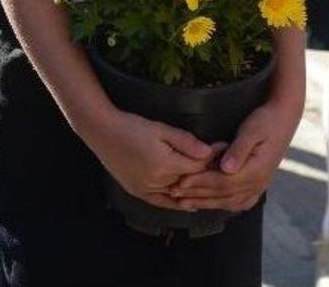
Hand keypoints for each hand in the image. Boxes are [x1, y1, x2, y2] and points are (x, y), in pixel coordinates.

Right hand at [84, 108, 215, 209]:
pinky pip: (162, 202)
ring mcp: (147, 190)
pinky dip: (176, 203)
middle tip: (223, 166)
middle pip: (190, 180)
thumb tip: (209, 152)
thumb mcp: (160, 128)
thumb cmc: (132, 126)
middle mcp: (157, 182)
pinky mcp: (138, 192)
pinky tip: (188, 204)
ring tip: (211, 183)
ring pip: (178, 193)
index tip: (225, 149)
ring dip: (193, 188)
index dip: (213, 158)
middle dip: (206, 172)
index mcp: (165, 165)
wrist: (103, 132)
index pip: (197, 166)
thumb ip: (185, 141)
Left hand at [169, 100, 299, 211]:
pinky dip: (222, 204)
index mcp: (256, 170)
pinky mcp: (258, 183)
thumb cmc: (265, 120)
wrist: (284, 118)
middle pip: (223, 195)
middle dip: (197, 195)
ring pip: (229, 201)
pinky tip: (210, 204)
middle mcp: (258, 182)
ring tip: (185, 202)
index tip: (181, 181)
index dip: (201, 183)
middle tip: (174, 194)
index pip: (223, 182)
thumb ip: (238, 150)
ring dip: (206, 203)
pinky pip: (239, 201)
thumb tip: (226, 168)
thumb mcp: (251, 130)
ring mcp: (260, 185)